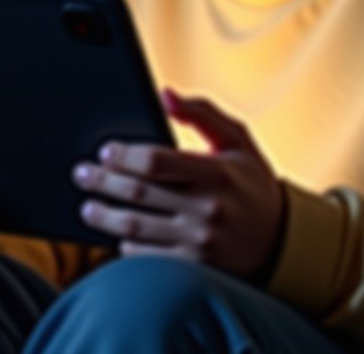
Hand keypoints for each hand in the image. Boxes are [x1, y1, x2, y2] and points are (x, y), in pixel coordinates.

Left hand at [71, 88, 285, 279]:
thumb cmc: (251, 182)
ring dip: (104, 216)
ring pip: (136, 227)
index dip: (125, 155)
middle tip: (81, 173)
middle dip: (103, 181)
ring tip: (87, 206)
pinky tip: (116, 233)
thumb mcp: (237, 140)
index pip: (157, 162)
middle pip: (139, 193)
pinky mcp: (194, 269)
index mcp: (217, 172)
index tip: (105, 150)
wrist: (282, 241)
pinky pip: (147, 258)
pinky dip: (126, 245)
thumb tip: (164, 93)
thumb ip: (201, 113)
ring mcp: (199, 243)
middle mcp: (207, 209)